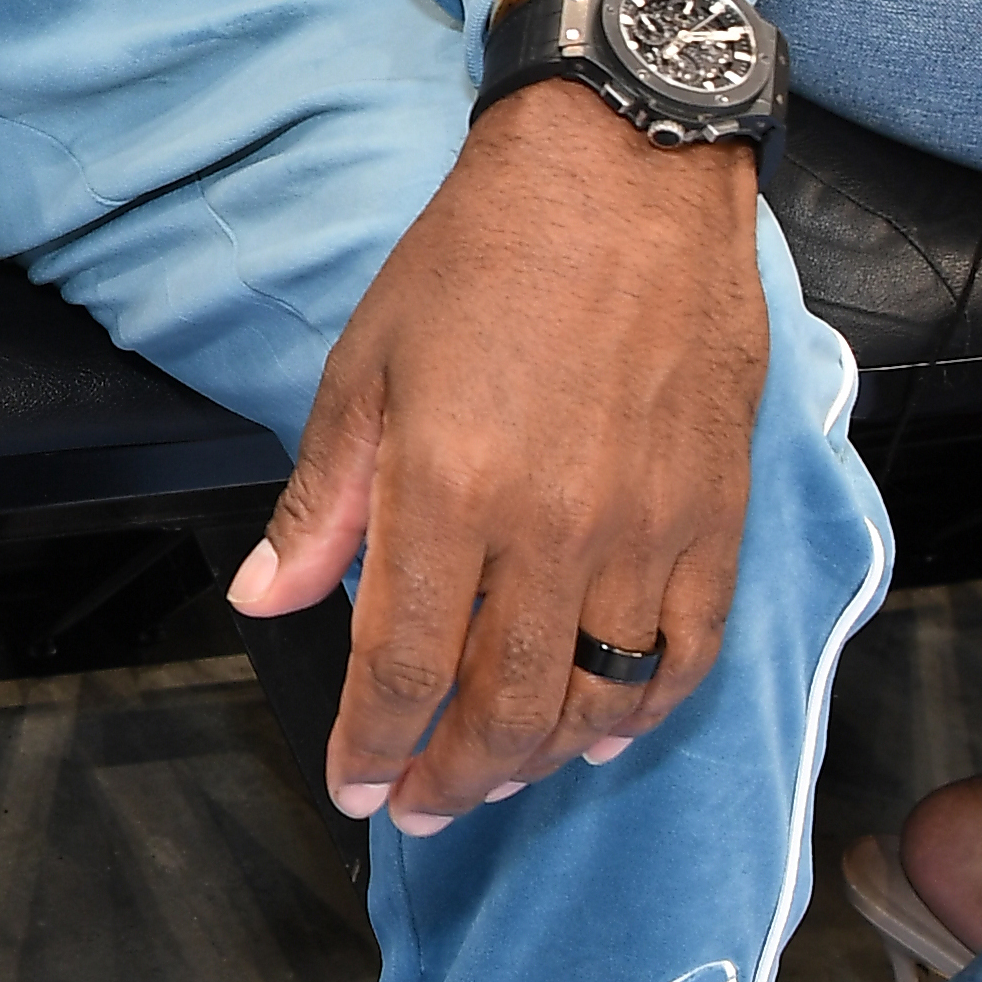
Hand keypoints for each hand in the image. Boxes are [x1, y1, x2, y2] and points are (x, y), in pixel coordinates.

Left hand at [230, 79, 768, 830]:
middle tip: (417, 803)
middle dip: (449, 775)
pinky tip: (603, 730)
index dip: (371, 747)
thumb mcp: (362, 371)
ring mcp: (644, 531)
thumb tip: (266, 603)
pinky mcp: (714, 518)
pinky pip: (684, 655)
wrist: (619, 178)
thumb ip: (320, 504)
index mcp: (448, 493)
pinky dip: (643, 712)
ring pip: (594, 700)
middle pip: (500, 707)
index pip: (401, 670)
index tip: (353, 787)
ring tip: (493, 774)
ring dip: (537, 760)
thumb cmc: (477, 261)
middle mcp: (551, 531)